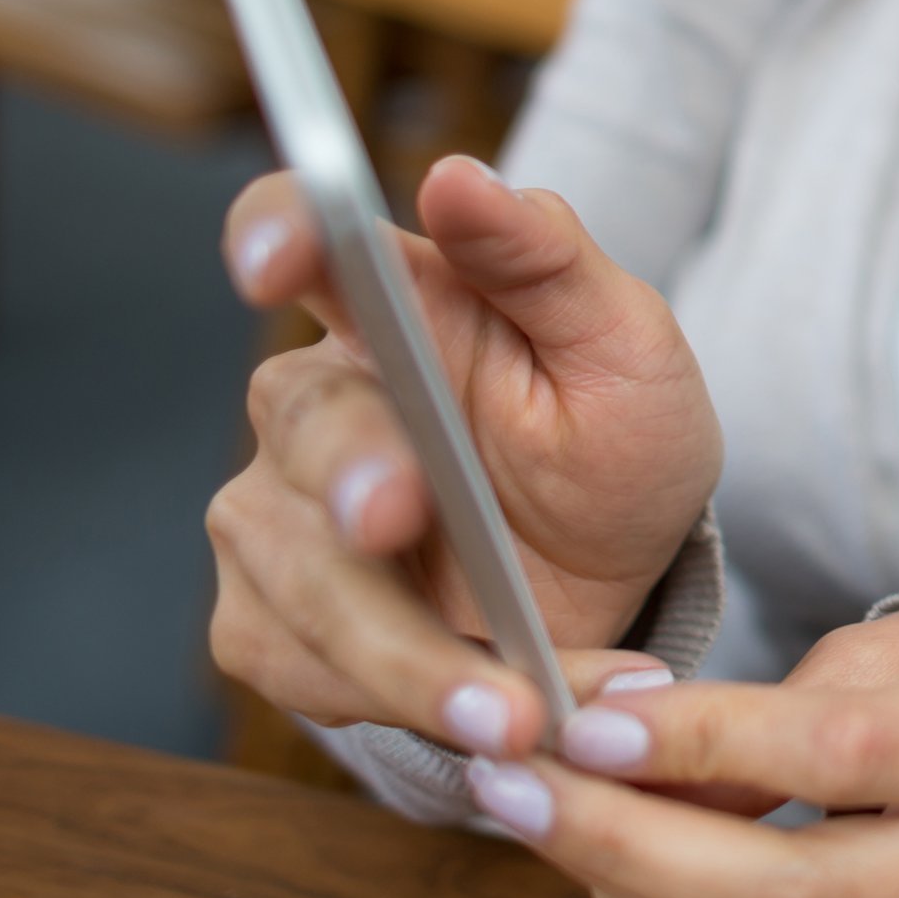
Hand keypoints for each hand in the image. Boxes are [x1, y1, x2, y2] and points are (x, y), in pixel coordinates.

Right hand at [204, 157, 722, 758]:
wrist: (626, 577)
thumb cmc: (616, 436)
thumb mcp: (622, 343)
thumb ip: (545, 257)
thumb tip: (456, 176)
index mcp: (391, 303)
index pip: (297, 234)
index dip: (272, 235)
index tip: (276, 258)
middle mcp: (314, 402)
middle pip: (304, 424)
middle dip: (354, 477)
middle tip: (401, 515)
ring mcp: (277, 517)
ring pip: (301, 575)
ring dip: (411, 650)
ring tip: (520, 708)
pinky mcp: (272, 624)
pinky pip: (307, 669)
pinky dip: (413, 705)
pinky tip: (499, 720)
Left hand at [462, 597, 898, 897]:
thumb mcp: (897, 646)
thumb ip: (770, 707)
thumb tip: (624, 759)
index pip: (840, 754)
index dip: (701, 747)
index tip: (588, 726)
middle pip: (789, 890)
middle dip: (626, 845)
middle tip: (519, 790)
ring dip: (625, 891)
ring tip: (546, 819)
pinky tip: (617, 874)